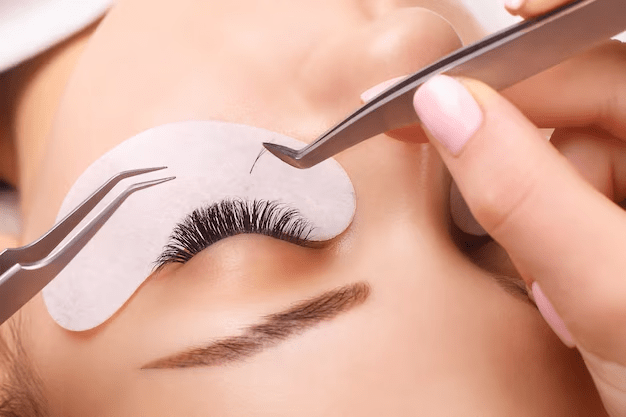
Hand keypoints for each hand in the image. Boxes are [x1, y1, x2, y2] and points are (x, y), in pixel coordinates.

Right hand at [408, 1, 625, 413]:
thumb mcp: (610, 290)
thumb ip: (524, 193)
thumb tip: (444, 108)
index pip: (611, 52)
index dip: (554, 24)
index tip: (497, 19)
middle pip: (588, 101)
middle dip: (524, 146)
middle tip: (449, 154)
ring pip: (574, 155)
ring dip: (537, 206)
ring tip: (550, 281)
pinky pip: (575, 195)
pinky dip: (551, 230)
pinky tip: (558, 282)